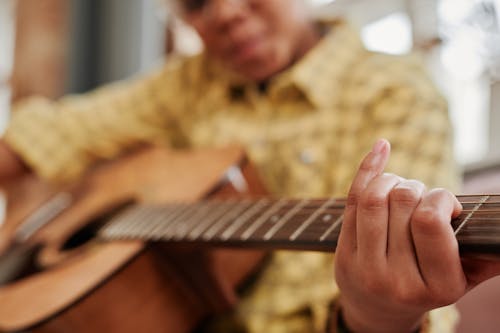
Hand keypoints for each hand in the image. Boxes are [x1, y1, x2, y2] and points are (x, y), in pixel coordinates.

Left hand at [334, 139, 464, 332]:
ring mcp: (365, 268)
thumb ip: (484, 253)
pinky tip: (381, 149)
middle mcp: (398, 280)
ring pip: (373, 199)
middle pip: (401, 202)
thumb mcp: (462, 277)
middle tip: (418, 196)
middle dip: (414, 187)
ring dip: (390, 179)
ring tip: (399, 186)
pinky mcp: (342, 255)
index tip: (444, 202)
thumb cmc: (427, 285)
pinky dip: (368, 169)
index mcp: (439, 285)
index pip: (429, 220)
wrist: (379, 311)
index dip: (439, 197)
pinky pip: (352, 201)